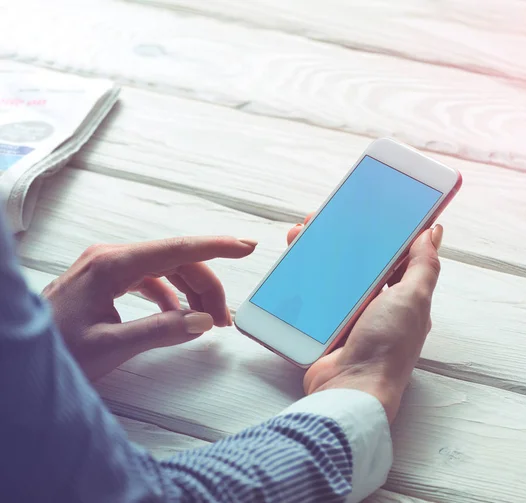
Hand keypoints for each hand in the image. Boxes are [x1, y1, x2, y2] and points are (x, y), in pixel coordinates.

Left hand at [43, 236, 257, 380]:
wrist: (19, 353)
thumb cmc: (55, 349)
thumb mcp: (110, 346)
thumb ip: (161, 331)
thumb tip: (202, 321)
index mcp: (112, 265)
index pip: (178, 249)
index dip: (217, 247)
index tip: (246, 246)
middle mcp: (112, 257)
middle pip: (177, 261)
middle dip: (206, 286)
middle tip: (224, 318)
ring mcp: (108, 266)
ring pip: (166, 269)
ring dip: (191, 291)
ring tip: (207, 320)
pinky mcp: (106, 278)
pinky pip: (151, 279)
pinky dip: (171, 296)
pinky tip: (178, 315)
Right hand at [287, 217, 442, 422]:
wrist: (350, 388)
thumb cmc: (387, 347)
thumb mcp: (413, 300)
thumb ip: (424, 267)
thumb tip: (434, 233)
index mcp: (400, 298)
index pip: (390, 257)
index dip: (377, 234)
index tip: (362, 213)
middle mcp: (374, 306)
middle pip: (355, 263)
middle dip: (338, 239)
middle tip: (320, 221)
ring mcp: (347, 316)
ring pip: (330, 275)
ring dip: (315, 253)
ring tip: (299, 235)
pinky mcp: (323, 326)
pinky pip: (312, 296)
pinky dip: (300, 279)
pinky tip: (289, 263)